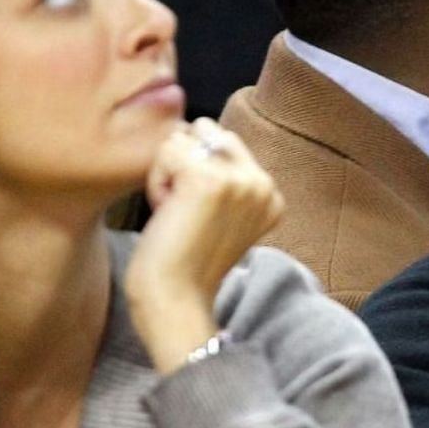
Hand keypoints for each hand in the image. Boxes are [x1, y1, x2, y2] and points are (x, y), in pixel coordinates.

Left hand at [125, 117, 284, 372]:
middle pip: (206, 133)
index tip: (199, 219)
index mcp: (272, 194)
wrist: (176, 301)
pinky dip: (156, 182)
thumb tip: (196, 127)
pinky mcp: (210, 179)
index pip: (223, 143)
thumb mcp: (218, 216)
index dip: (196, 173)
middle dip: (183, 164)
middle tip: (184, 213)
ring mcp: (241, 180)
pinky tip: (167, 214)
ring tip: (176, 214)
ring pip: (184, 139)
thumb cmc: (184, 263)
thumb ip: (223, 177)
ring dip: (167, 173)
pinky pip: (166, 151)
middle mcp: (265, 183)